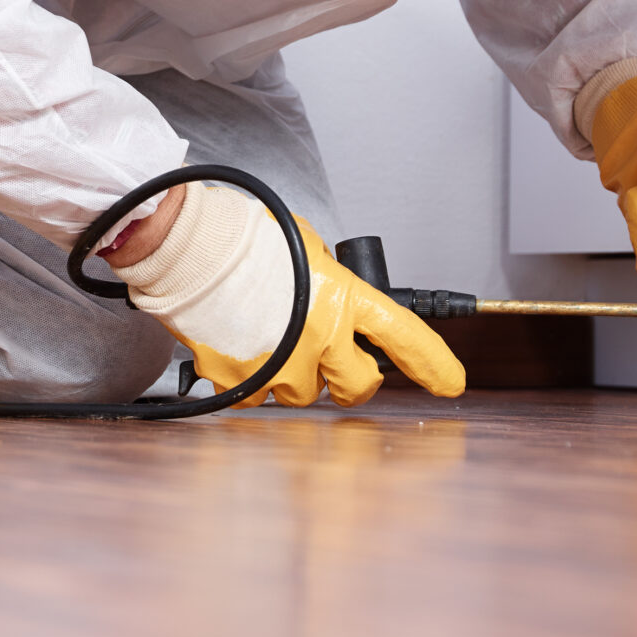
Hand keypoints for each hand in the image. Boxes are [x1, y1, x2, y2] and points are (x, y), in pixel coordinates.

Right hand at [112, 183, 464, 406]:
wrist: (189, 248)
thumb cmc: (243, 238)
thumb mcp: (305, 246)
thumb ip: (327, 278)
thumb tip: (328, 291)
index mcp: (342, 298)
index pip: (404, 335)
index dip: (433, 363)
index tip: (448, 381)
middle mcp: (319, 339)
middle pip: (358, 385)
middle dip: (351, 377)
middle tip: (332, 360)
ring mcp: (281, 367)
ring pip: (304, 395)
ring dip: (294, 375)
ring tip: (267, 337)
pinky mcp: (242, 383)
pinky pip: (257, 399)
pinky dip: (251, 380)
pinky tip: (240, 347)